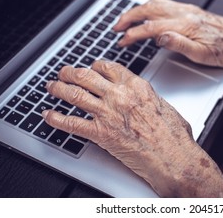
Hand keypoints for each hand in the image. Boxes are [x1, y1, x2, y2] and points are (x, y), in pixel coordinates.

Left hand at [42, 60, 222, 196]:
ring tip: (52, 87)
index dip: (95, 66)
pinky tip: (49, 116)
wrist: (174, 157)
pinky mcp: (102, 133)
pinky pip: (72, 123)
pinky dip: (56, 119)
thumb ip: (149, 99)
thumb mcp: (164, 106)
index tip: (90, 67)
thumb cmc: (174, 136)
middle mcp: (120, 95)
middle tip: (64, 73)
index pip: (109, 67)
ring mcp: (109, 113)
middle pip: (87, 77)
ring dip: (59, 89)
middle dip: (71, 73)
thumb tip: (147, 101)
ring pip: (76, 95)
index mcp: (137, 86)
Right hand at [114, 0, 222, 67]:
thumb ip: (181, 45)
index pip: (152, 27)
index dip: (133, 34)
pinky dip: (149, 6)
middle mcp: (184, 13)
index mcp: (186, 26)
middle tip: (116, 27)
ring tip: (125, 19)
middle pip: (149, 10)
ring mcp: (187, 10)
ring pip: (156, 4)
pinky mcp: (189, 10)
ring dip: (137, 10)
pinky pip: (164, 3)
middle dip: (129, 18)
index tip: (122, 41)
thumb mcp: (204, 55)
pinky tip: (146, 11)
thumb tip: (160, 37)